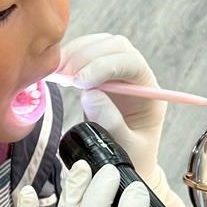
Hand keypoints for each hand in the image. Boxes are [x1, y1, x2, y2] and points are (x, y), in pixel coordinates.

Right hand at [59, 33, 186, 206]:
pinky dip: (69, 57)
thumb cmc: (132, 158)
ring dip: (76, 53)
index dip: (105, 66)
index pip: (132, 63)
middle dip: (88, 56)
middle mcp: (136, 76)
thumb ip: (111, 123)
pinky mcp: (99, 73)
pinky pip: (85, 53)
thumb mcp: (125, 148)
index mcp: (150, 92)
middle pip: (116, 46)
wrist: (127, 162)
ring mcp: (118, 71)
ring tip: (56, 73)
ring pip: (99, 44)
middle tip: (65, 76)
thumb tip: (90, 94)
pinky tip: (56, 70)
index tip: (81, 84)